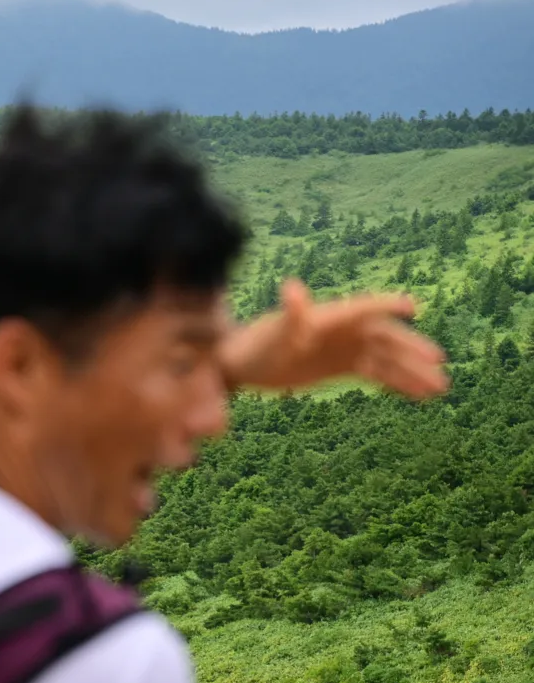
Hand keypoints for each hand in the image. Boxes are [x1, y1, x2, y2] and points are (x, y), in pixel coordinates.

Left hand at [218, 279, 448, 398]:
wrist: (242, 365)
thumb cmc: (255, 347)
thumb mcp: (274, 335)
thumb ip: (291, 314)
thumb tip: (292, 286)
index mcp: (331, 317)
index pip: (365, 307)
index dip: (387, 305)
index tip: (414, 306)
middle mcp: (344, 330)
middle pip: (384, 337)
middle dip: (411, 349)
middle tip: (439, 363)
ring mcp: (346, 348)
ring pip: (386, 358)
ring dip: (412, 371)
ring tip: (440, 387)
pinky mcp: (343, 366)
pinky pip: (376, 373)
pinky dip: (398, 383)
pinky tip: (419, 395)